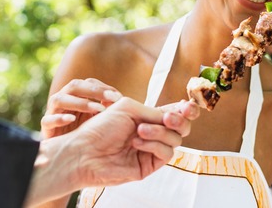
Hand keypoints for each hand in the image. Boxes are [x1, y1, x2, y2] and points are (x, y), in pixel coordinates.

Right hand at [40, 78, 121, 138]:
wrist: (65, 154)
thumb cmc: (85, 133)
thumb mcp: (98, 119)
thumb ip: (108, 109)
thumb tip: (122, 101)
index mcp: (76, 95)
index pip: (89, 83)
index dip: (103, 87)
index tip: (118, 97)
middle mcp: (63, 99)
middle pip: (74, 86)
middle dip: (94, 91)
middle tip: (111, 99)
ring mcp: (52, 111)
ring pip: (59, 99)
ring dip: (79, 103)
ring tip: (97, 109)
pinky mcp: (46, 127)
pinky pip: (48, 119)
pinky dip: (59, 118)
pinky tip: (71, 119)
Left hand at [72, 97, 198, 187]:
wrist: (85, 151)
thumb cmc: (101, 127)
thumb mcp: (129, 108)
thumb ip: (154, 111)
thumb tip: (176, 114)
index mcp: (147, 117)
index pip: (174, 113)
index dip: (186, 110)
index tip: (186, 105)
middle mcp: (152, 134)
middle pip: (182, 128)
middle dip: (179, 120)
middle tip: (169, 117)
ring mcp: (151, 150)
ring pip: (175, 140)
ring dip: (160, 132)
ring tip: (139, 130)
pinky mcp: (148, 166)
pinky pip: (166, 154)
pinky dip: (154, 145)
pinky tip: (137, 143)